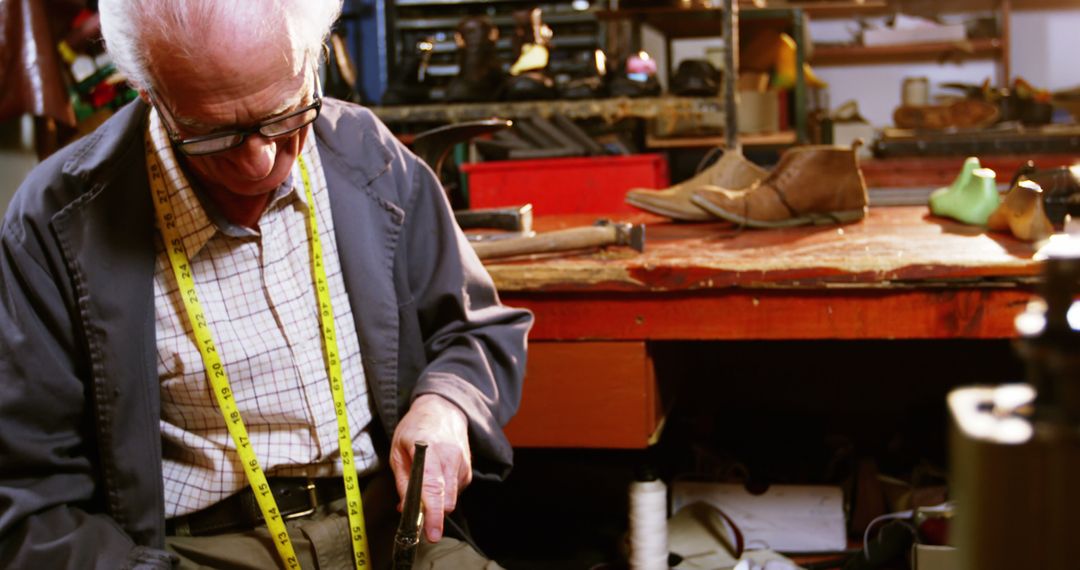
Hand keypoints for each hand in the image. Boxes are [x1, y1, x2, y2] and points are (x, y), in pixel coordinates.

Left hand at [390, 394, 471, 541]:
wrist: (443, 409)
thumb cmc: (416, 428)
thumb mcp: (398, 450)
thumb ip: (403, 481)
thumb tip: (405, 508)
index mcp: (430, 451)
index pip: (433, 489)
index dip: (433, 514)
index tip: (431, 533)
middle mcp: (451, 458)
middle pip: (447, 500)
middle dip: (433, 514)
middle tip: (417, 517)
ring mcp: (463, 464)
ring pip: (452, 499)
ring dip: (438, 503)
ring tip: (424, 487)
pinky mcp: (468, 470)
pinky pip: (456, 492)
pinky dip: (445, 493)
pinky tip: (436, 479)